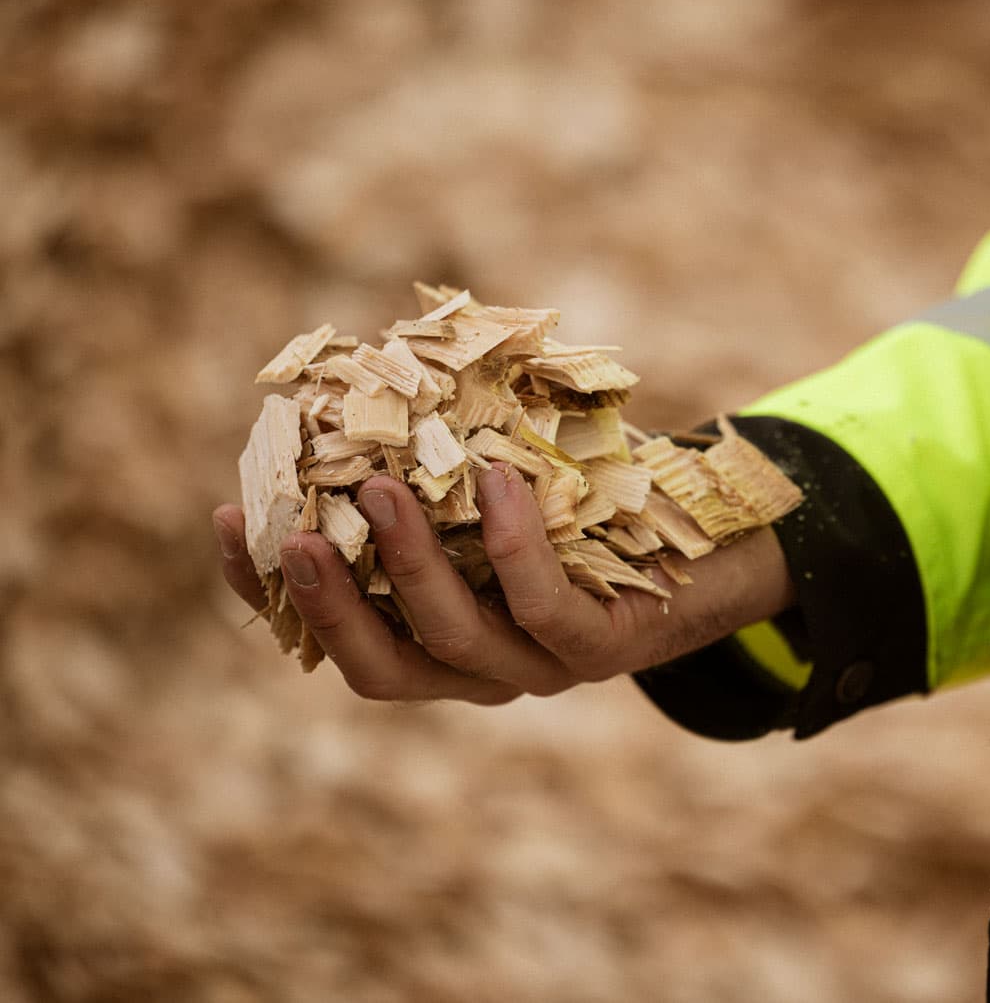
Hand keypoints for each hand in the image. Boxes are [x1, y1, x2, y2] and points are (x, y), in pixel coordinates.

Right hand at [212, 463, 795, 703]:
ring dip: (409, 566)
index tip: (229, 520)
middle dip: (327, 603)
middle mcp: (479, 670)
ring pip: (454, 639)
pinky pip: (545, 607)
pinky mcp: (602, 649)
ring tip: (383, 487)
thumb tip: (365, 368)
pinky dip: (514, 545)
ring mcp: (540, 669)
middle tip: (296, 529)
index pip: (333, 635)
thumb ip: (433, 459)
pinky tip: (496, 481)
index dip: (271, 592)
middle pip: (381, 666)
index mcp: (436, 639)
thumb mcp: (501, 480)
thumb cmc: (588, 504)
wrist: (711, 547)